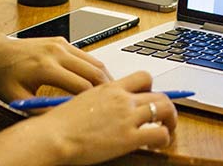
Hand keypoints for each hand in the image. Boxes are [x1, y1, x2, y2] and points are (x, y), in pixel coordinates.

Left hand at [0, 35, 113, 101]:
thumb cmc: (2, 76)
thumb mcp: (18, 99)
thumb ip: (41, 110)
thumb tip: (64, 118)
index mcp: (44, 67)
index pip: (81, 86)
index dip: (92, 101)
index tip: (98, 111)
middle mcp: (55, 52)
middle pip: (93, 71)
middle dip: (106, 88)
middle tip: (113, 101)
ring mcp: (60, 44)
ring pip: (94, 61)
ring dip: (103, 77)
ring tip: (108, 92)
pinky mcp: (61, 41)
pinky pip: (85, 55)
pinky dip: (94, 68)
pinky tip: (94, 79)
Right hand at [31, 71, 177, 163]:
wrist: (52, 136)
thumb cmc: (58, 123)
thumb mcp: (81, 101)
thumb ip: (99, 100)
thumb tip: (104, 108)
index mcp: (110, 88)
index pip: (143, 77)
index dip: (152, 88)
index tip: (150, 98)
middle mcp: (122, 99)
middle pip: (159, 94)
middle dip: (166, 106)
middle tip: (164, 118)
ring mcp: (127, 117)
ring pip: (165, 109)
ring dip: (171, 120)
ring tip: (167, 130)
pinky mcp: (129, 137)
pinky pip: (160, 133)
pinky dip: (164, 138)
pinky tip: (157, 145)